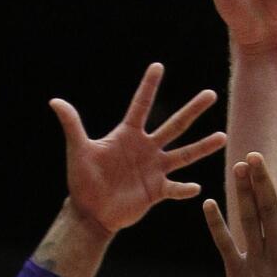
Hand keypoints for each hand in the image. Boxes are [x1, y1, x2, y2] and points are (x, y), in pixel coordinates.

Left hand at [50, 62, 225, 236]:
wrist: (90, 211)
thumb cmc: (83, 180)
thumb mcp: (79, 150)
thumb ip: (72, 125)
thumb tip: (54, 101)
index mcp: (128, 135)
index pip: (141, 105)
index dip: (148, 86)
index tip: (158, 65)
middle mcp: (146, 148)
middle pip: (174, 125)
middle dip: (192, 110)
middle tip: (211, 93)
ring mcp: (154, 169)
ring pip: (184, 154)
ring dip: (203, 147)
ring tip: (222, 136)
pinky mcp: (157, 191)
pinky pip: (175, 188)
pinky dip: (185, 189)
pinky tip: (197, 188)